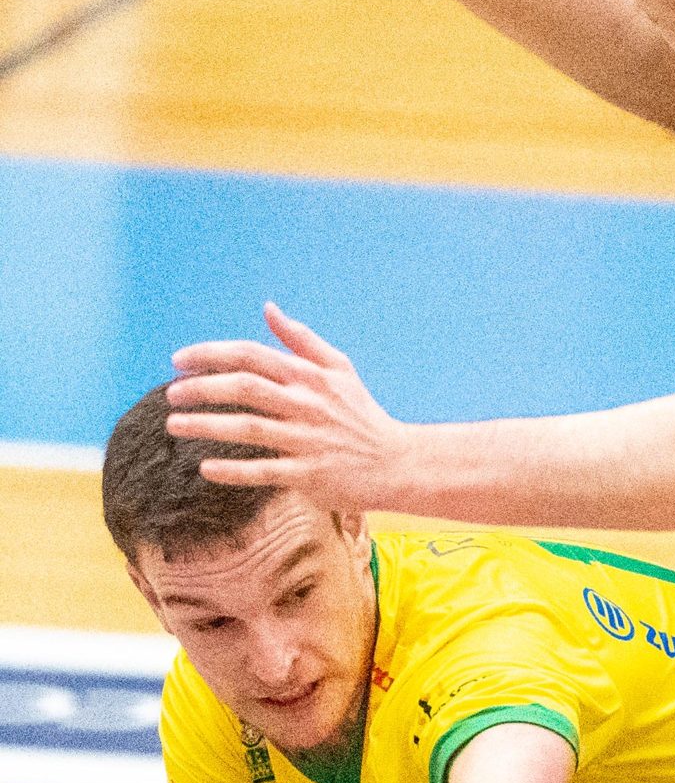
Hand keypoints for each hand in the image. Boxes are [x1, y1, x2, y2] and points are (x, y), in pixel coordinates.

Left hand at [167, 304, 412, 509]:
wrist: (398, 463)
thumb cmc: (362, 415)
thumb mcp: (339, 369)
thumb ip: (301, 339)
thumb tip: (269, 308)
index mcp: (307, 376)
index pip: (250, 355)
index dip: (209, 354)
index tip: (178, 362)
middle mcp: (305, 404)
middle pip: (244, 387)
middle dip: (200, 388)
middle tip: (169, 394)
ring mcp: (306, 440)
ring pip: (248, 428)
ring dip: (206, 425)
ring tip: (174, 426)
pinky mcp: (310, 475)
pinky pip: (263, 471)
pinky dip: (233, 470)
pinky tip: (206, 469)